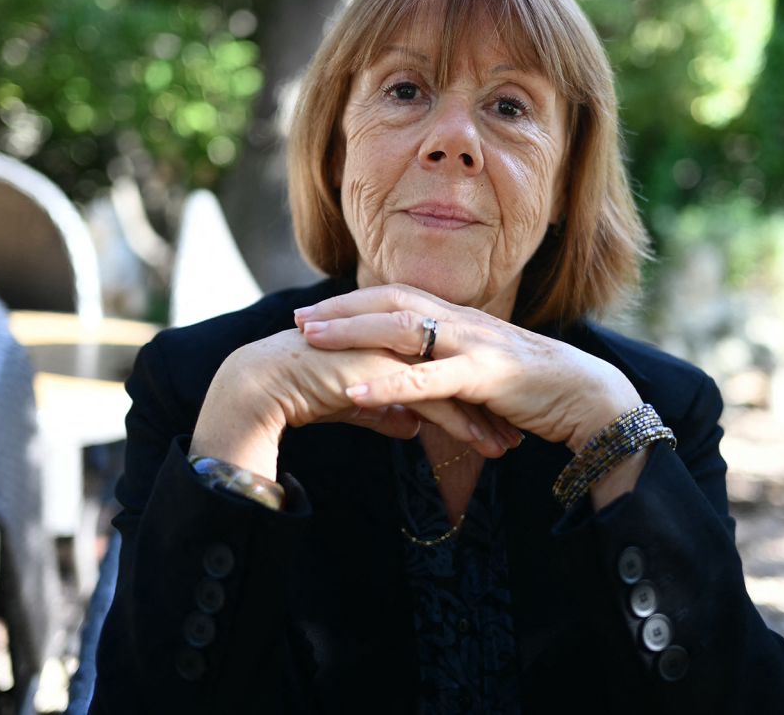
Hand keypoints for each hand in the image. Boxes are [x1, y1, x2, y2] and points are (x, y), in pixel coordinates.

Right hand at [188, 329, 512, 479]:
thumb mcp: (356, 402)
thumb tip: (411, 426)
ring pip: (453, 382)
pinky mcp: (386, 370)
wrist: (265, 384)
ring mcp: (393, 349)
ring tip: (507, 446)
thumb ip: (386, 410)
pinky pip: (434, 397)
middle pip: (458, 366)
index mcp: (392, 336)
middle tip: (518, 427)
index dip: (473, 388)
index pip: (445, 360)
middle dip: (490, 400)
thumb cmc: (304, 389)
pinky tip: (482, 446)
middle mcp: (398, 336)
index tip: (498, 414)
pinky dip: (462, 423)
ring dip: (484, 415)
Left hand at [294, 284, 643, 451]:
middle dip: (340, 308)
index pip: (400, 297)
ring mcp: (476, 344)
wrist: (594, 399)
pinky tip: (353, 394)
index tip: (316, 310)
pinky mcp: (488, 375)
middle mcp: (465, 322)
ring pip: (402, 329)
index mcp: (463, 319)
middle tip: (297, 317)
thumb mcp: (486, 374)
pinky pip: (428, 379)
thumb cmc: (540, 390)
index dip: (355, 301)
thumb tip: (421, 380)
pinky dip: (387, 385)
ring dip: (351, 333)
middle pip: (391, 301)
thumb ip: (453, 369)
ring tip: (309, 341)